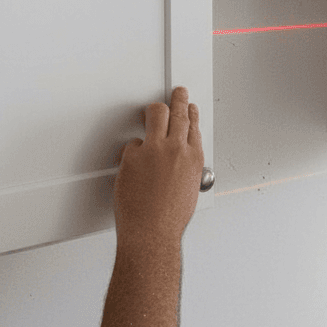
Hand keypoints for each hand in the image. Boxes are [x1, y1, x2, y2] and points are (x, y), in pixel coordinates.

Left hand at [114, 86, 204, 250]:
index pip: (194, 126)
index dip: (191, 113)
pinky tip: (134, 157)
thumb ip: (186, 169)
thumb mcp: (189, 190)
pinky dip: (134, 150)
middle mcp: (177, 149)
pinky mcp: (132, 156)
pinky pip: (132, 143)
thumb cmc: (169, 219)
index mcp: (193, 158)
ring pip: (156, 114)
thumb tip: (180, 163)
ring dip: (155, 110)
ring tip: (152, 110)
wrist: (151, 233)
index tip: (189, 107)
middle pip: (179, 113)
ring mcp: (154, 150)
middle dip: (178, 99)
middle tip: (178, 93)